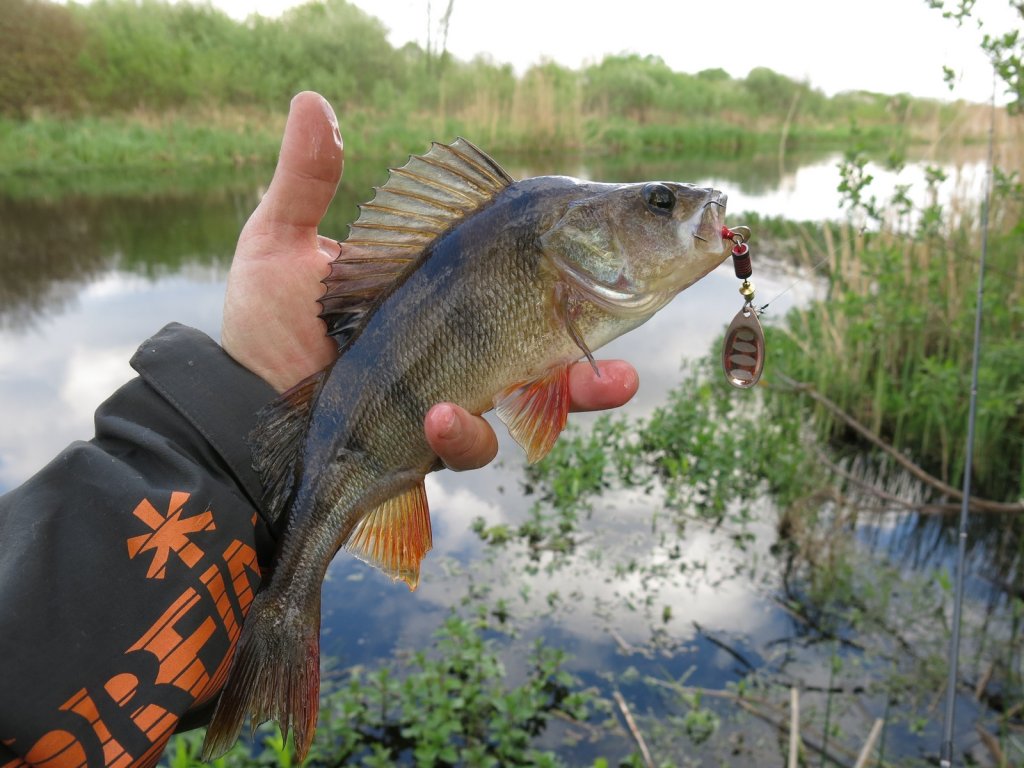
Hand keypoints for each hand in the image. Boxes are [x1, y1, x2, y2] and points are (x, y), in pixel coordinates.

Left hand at [222, 91, 638, 471]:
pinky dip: (464, 431)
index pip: (532, 272)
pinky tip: (439, 415)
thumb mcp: (280, 246)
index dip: (584, 268)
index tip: (626, 254)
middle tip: (629, 366)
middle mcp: (466, 339)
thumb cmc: (265, 323)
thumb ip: (307, 180)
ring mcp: (457, 391)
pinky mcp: (432, 438)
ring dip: (567, 399)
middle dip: (603, 360)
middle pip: (558, 346)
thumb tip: (314, 101)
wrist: (240, 406)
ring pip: (537, 402)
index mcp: (451, 285)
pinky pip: (470, 442)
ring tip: (569, 392)